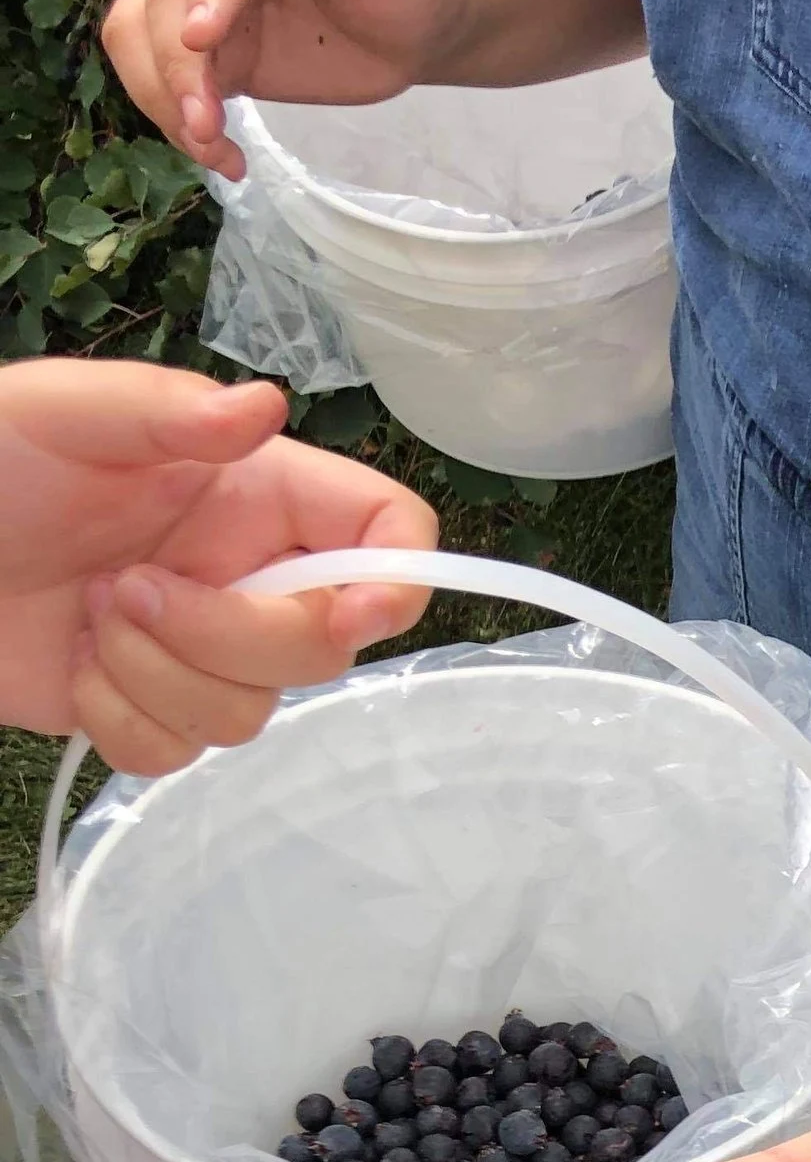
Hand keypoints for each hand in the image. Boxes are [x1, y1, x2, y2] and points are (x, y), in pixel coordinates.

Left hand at [0, 362, 433, 768]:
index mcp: (254, 493)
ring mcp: (199, 650)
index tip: (349, 611)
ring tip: (89, 617)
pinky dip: (121, 720)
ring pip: (250, 713)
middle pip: (323, 647)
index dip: (398, 578)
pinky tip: (75, 669)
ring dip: (156, 676)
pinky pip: (179, 754)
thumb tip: (266, 407)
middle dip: (226, 636)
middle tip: (129, 588)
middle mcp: (245, 572)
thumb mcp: (61, 408)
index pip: (385, 533)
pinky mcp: (148, 710)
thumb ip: (166, 408)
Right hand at [103, 0, 469, 178]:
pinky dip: (174, 116)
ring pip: (142, 33)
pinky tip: (221, 155)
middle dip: (178, 63)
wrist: (409, 15)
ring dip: (160, 92)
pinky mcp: (208, 49)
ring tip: (210, 146)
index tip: (202, 38)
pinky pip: (159, 74)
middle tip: (207, 126)